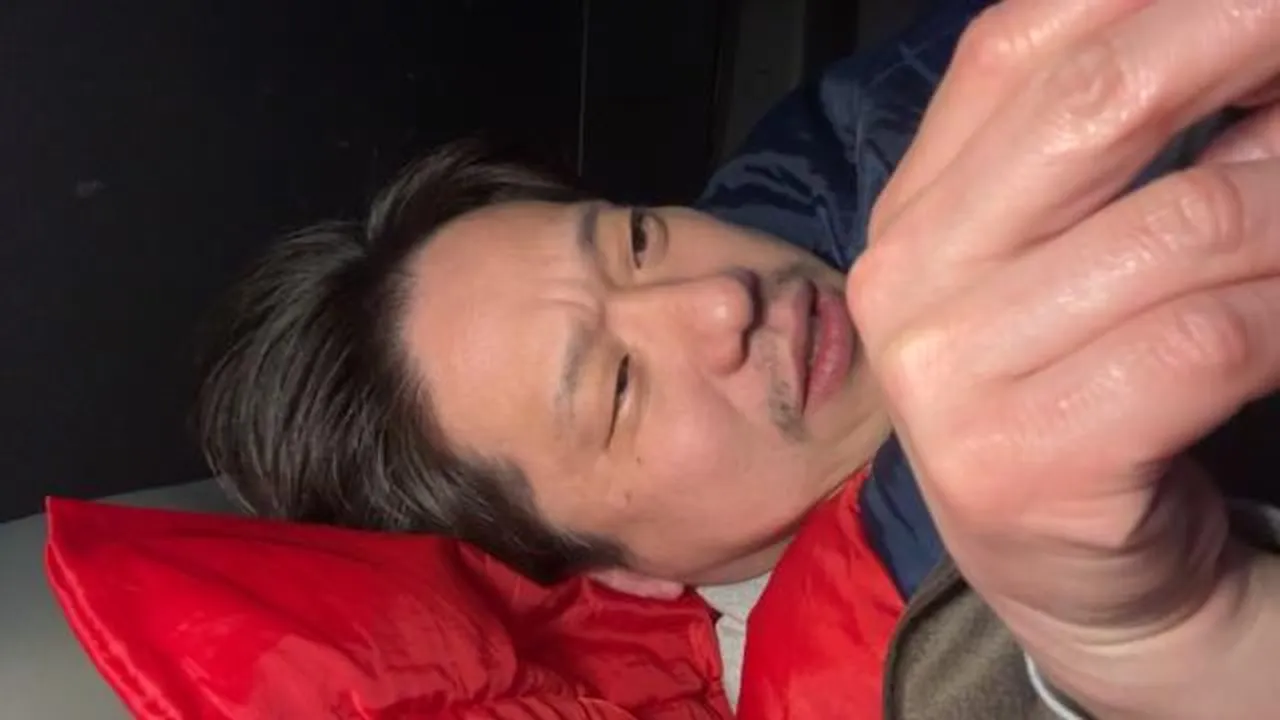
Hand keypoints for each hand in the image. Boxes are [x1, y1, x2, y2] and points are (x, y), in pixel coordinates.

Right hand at [847, 0, 1279, 715]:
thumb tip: (1242, 30)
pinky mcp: (1015, 464)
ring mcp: (946, 376)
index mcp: (913, 211)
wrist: (1071, 575)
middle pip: (1096, 104)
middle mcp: (906, 278)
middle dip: (1249, 38)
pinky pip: (1209, 341)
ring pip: (1187, 224)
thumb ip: (1115, 150)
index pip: (1018, 43)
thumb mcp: (1068, 256)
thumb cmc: (1086, 396)